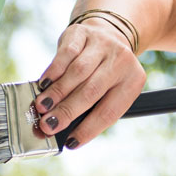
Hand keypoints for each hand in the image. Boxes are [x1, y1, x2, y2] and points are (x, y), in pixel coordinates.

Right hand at [31, 15, 145, 148]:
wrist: (109, 32)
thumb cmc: (106, 72)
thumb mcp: (111, 90)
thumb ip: (93, 109)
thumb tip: (66, 130)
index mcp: (133, 81)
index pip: (109, 111)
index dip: (89, 129)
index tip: (71, 143)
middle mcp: (121, 61)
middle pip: (91, 91)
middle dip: (67, 111)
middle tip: (49, 125)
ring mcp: (103, 44)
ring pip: (78, 72)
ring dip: (57, 93)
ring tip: (42, 107)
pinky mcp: (83, 33)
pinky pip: (67, 54)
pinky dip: (53, 71)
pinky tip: (43, 84)